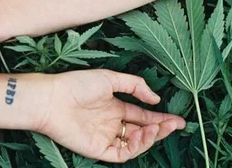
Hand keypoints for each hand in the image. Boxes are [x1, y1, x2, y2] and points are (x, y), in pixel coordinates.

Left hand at [39, 69, 184, 162]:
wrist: (53, 98)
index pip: (142, 115)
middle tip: (177, 125)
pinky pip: (123, 152)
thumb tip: (156, 99)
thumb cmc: (78, 84)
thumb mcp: (109, 78)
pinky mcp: (99, 149)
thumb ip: (134, 85)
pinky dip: (136, 146)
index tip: (178, 119)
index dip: (160, 117)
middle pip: (142, 130)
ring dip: (150, 137)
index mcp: (114, 106)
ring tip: (157, 127)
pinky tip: (142, 134)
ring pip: (135, 143)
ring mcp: (106, 137)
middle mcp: (112, 123)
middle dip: (161, 128)